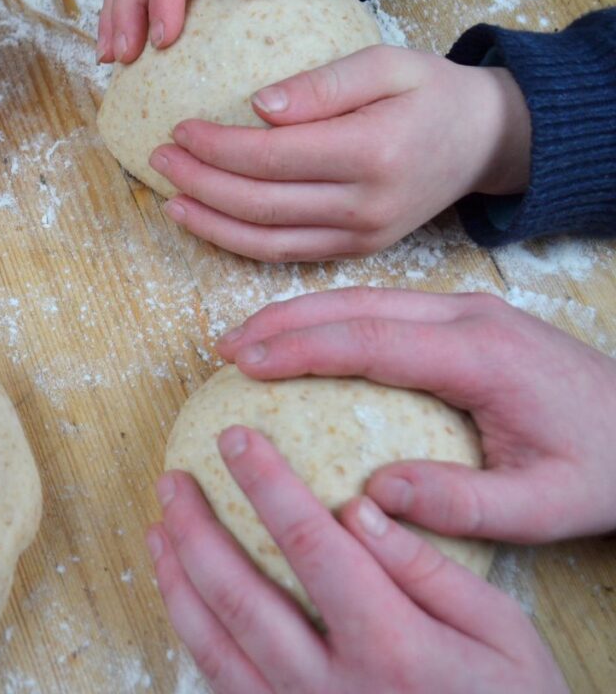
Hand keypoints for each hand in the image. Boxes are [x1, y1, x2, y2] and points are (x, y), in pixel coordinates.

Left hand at [147, 426, 566, 692]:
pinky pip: (221, 680)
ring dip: (177, 579)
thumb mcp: (503, 632)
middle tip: (172, 480)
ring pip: (216, 644)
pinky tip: (180, 593)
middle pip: (242, 596)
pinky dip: (192, 631)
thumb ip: (429, 570)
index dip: (266, 486)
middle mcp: (332, 687)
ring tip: (157, 527)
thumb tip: (363, 508)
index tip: (236, 438)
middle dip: (197, 529)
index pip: (311, 547)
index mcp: (391, 648)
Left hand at [149, 46, 531, 262]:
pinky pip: (284, 255)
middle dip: (201, 183)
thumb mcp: (387, 65)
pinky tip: (207, 223)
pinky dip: (239, 243)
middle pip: (260, 204)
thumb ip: (324, 85)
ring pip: (265, 241)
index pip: (272, 157)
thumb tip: (257, 107)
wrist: (482, 142)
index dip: (217, 148)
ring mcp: (361, 237)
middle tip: (160, 158)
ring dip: (210, 223)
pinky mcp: (356, 251)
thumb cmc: (431, 93)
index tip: (179, 128)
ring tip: (169, 198)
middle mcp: (365, 206)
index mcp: (372, 153)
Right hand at [217, 287, 615, 542]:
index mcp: (482, 355)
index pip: (371, 341)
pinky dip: (334, 318)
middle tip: (225, 348)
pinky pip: (385, 307)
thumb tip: (373, 495)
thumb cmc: (602, 468)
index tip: (245, 364)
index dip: (301, 348)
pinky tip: (306, 338)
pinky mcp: (466, 317)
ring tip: (248, 338)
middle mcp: (470, 316)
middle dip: (286, 320)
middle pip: (357, 305)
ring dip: (304, 313)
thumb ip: (462, 503)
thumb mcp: (545, 506)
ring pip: (367, 296)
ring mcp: (469, 309)